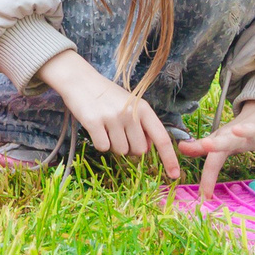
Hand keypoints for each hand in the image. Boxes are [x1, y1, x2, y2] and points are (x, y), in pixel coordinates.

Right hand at [36, 51, 179, 177]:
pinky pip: (103, 148)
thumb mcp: (130, 105)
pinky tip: (96, 128)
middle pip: (139, 150)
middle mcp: (130, 113)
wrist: (80, 79)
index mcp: (143, 108)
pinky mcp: (94, 122)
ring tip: (106, 127)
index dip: (169, 158)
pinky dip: (100, 143)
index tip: (175, 175)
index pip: (161, 138)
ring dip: (114, 145)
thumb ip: (142, 125)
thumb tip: (145, 149)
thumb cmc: (107, 96)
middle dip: (130, 147)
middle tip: (119, 133)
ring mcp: (112, 117)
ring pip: (121, 151)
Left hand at [179, 99, 254, 199]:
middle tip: (206, 145)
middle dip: (216, 143)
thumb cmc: (238, 135)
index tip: (204, 196)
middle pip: (225, 141)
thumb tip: (180, 149)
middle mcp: (237, 136)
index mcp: (224, 142)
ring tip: (238, 130)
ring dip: (244, 130)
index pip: (212, 161)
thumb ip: (202, 147)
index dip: (207, 177)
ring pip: (249, 131)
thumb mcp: (220, 142)